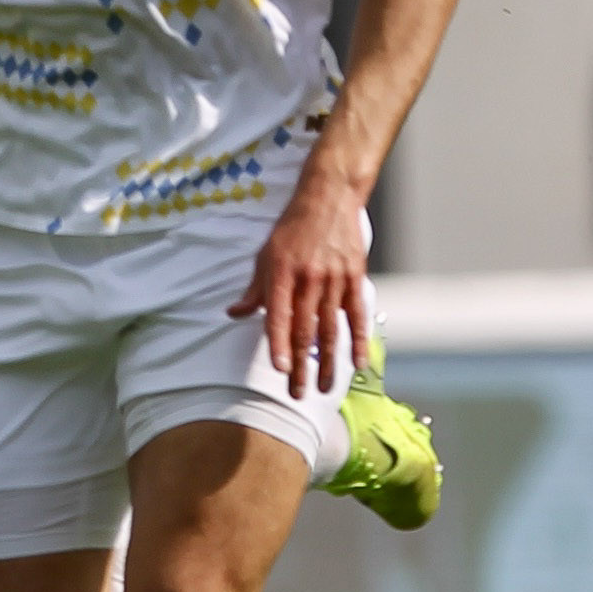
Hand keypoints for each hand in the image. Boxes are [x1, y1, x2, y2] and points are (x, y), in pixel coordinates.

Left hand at [229, 169, 371, 396]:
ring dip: (327, 362)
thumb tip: (234, 313)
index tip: (280, 368)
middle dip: (301, 365)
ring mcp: (334, 280)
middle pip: (304, 330)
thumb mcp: (266, 254)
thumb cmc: (292, 228)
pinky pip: (356, 315)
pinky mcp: (354, 278)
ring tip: (324, 388)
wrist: (329, 197)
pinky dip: (358, 340)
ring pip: (330, 328)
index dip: (279, 342)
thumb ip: (254, 289)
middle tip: (298, 393)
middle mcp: (308, 279)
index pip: (279, 315)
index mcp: (282, 273)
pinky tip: (357, 363)